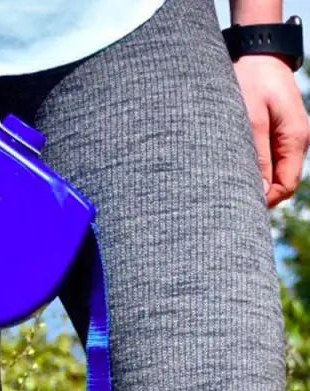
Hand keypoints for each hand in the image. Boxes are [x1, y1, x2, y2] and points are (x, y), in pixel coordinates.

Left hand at [234, 54, 309, 207]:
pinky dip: (250, 167)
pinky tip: (230, 168)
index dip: (263, 201)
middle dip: (257, 195)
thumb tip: (257, 193)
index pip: (285, 186)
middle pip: (280, 183)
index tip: (236, 208)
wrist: (255, 53)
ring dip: (252, 180)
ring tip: (224, 184)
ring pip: (272, 172)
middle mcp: (295, 140)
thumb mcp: (250, 120)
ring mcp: (286, 137)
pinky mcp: (274, 132)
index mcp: (296, 139)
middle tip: (226, 201)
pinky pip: (266, 159)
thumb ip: (255, 157)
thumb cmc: (251, 82)